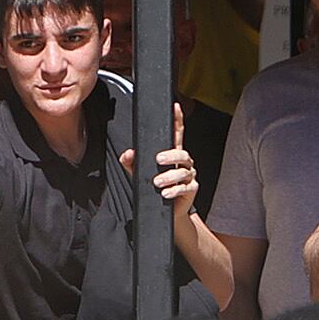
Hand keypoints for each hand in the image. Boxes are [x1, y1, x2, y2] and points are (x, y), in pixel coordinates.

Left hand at [119, 104, 197, 221]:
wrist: (168, 212)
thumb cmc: (155, 189)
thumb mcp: (139, 174)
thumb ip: (131, 162)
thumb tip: (127, 154)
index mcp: (173, 154)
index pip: (177, 133)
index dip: (177, 120)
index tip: (175, 107)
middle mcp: (184, 162)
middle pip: (182, 152)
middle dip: (171, 155)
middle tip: (157, 160)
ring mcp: (189, 176)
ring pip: (183, 171)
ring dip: (169, 176)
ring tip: (157, 182)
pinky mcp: (191, 190)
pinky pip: (185, 187)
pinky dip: (174, 190)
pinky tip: (164, 193)